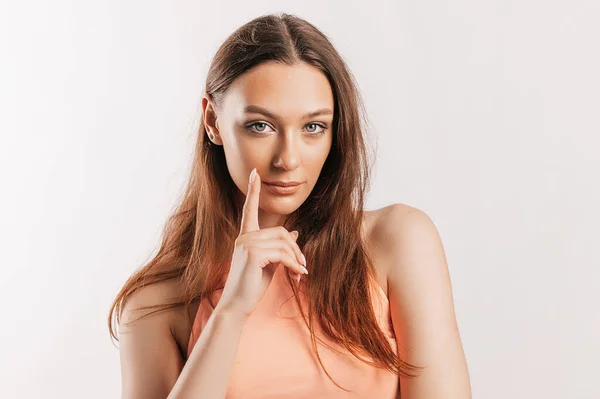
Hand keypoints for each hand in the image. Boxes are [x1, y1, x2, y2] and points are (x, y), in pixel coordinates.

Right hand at [215, 168, 307, 318]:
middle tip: (303, 266)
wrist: (237, 306)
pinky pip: (283, 254)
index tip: (254, 173)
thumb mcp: (269, 263)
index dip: (253, 190)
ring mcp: (247, 243)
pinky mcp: (253, 254)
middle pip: (282, 232)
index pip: (250, 209)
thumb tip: (295, 233)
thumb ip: (279, 247)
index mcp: (246, 236)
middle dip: (296, 249)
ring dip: (297, 259)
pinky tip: (299, 276)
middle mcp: (244, 236)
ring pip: (284, 243)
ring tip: (300, 273)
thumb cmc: (251, 286)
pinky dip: (294, 265)